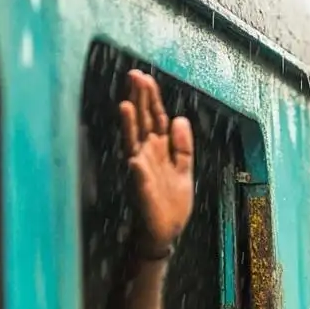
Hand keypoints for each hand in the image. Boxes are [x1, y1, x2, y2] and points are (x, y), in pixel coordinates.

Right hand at [119, 69, 193, 253]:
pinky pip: (138, 174)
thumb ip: (182, 145)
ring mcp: (142, 169)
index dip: (151, 98)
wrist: (166, 232)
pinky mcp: (141, 187)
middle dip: (139, 100)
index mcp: (160, 149)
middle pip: (144, 122)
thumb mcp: (184, 169)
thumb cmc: (171, 203)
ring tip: (125, 104)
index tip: (145, 78)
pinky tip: (134, 157)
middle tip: (134, 76)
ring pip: (135, 141)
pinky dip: (136, 162)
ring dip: (130, 124)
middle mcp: (148, 154)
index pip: (156, 117)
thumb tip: (180, 118)